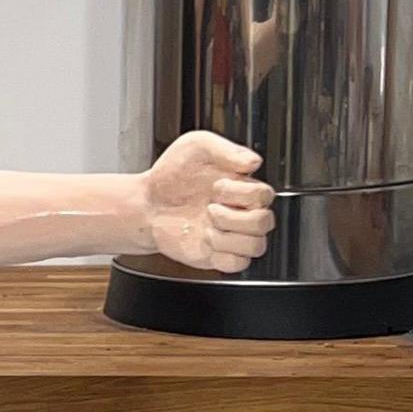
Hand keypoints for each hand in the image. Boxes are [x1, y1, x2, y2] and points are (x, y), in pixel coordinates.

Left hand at [141, 130, 274, 272]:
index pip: (265, 195)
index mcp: (243, 187)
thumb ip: (226, 149)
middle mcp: (242, 213)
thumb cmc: (172, 174)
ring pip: (256, 247)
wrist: (147, 203)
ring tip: (206, 225)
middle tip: (209, 208)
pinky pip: (239, 265)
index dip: (240, 193)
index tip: (217, 186)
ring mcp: (232, 236)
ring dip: (227, 237)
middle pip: (265, 223)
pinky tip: (207, 242)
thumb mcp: (197, 146)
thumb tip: (252, 162)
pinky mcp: (220, 256)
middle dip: (233, 217)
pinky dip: (223, 256)